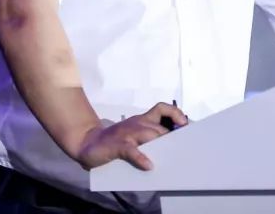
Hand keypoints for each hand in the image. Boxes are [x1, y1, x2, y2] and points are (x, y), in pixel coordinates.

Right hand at [73, 102, 188, 170]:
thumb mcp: (134, 134)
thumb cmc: (116, 140)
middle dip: (172, 138)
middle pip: (159, 127)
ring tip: (171, 157)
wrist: (88, 143)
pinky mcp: (117, 145)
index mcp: (143, 120)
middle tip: (183, 149)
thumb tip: (174, 146)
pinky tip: (148, 166)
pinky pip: (132, 150)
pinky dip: (141, 158)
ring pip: (149, 135)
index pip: (162, 109)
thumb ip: (151, 136)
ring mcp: (127, 133)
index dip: (176, 114)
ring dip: (161, 144)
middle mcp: (137, 124)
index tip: (187, 125)